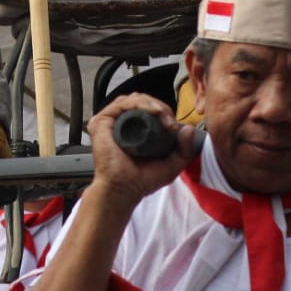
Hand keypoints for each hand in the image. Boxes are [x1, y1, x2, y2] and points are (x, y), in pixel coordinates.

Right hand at [85, 95, 198, 211]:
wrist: (124, 190)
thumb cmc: (141, 180)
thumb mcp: (171, 165)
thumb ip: (184, 149)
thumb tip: (189, 129)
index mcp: (132, 129)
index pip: (148, 109)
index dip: (164, 111)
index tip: (174, 125)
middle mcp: (120, 122)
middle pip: (142, 101)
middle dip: (160, 106)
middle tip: (170, 121)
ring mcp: (110, 121)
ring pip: (134, 99)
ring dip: (153, 104)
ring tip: (163, 116)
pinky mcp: (101, 121)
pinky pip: (122, 104)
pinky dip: (140, 103)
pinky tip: (152, 111)